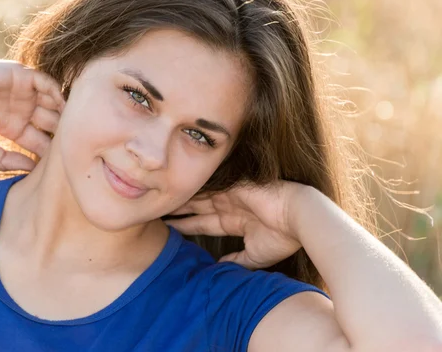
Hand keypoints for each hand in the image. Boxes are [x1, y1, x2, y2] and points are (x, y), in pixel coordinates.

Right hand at [0, 55, 64, 170]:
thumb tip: (31, 170)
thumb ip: (4, 160)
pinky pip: (46, 83)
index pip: (39, 141)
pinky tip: (61, 106)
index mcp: (12, 127)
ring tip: (73, 124)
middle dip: (62, 133)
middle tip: (74, 143)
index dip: (50, 152)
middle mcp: (20, 109)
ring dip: (63, 112)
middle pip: (50, 123)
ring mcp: (22, 93)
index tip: (61, 164)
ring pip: (52, 102)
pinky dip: (56, 92)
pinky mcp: (20, 76)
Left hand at [164, 180, 309, 269]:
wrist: (300, 217)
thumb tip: (220, 268)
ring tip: (157, 198)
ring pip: (197, 196)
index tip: (168, 226)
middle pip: (196, 206)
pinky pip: (206, 187)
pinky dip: (191, 189)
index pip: (204, 222)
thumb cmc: (283, 237)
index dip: (186, 224)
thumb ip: (236, 261)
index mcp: (235, 220)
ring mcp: (230, 194)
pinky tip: (173, 189)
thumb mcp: (255, 255)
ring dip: (179, 198)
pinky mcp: (231, 185)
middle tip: (154, 207)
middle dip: (177, 207)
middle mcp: (229, 205)